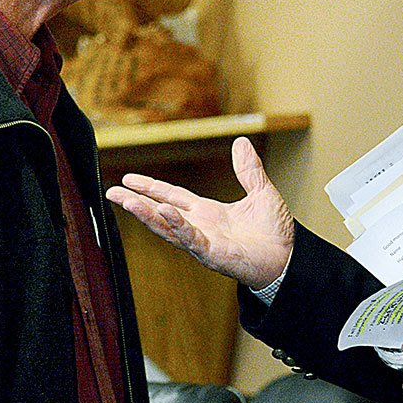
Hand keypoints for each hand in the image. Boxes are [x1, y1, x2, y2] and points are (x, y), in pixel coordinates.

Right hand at [106, 137, 294, 288]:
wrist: (290, 259)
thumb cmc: (276, 233)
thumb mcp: (261, 192)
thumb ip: (248, 170)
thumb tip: (240, 142)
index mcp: (208, 213)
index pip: (173, 197)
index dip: (151, 188)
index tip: (129, 180)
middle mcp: (201, 227)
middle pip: (161, 212)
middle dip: (136, 203)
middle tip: (111, 192)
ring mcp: (204, 242)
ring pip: (168, 227)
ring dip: (146, 214)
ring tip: (125, 201)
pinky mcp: (213, 254)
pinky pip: (190, 238)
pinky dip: (177, 225)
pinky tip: (164, 211)